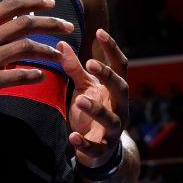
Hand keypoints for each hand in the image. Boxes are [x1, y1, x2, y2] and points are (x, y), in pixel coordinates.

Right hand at [0, 0, 74, 112]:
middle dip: (50, 23)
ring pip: (26, 47)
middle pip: (25, 23)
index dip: (33, 2)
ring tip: (60, 55)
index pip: (10, 6)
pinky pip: (18, 76)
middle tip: (67, 27)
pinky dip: (33, 75)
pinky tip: (41, 76)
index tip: (50, 3)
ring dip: (47, 51)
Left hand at [58, 29, 127, 167]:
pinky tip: (73, 136)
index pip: (120, 66)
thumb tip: (61, 44)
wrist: (98, 150)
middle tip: (91, 64)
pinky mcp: (102, 149)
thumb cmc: (91, 110)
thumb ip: (75, 68)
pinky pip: (95, 146)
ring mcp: (113, 129)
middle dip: (108, 76)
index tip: (99, 32)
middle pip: (121, 88)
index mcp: (115, 90)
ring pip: (110, 118)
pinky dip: (85, 143)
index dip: (112, 49)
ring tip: (80, 99)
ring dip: (96, 108)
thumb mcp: (84, 87)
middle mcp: (119, 107)